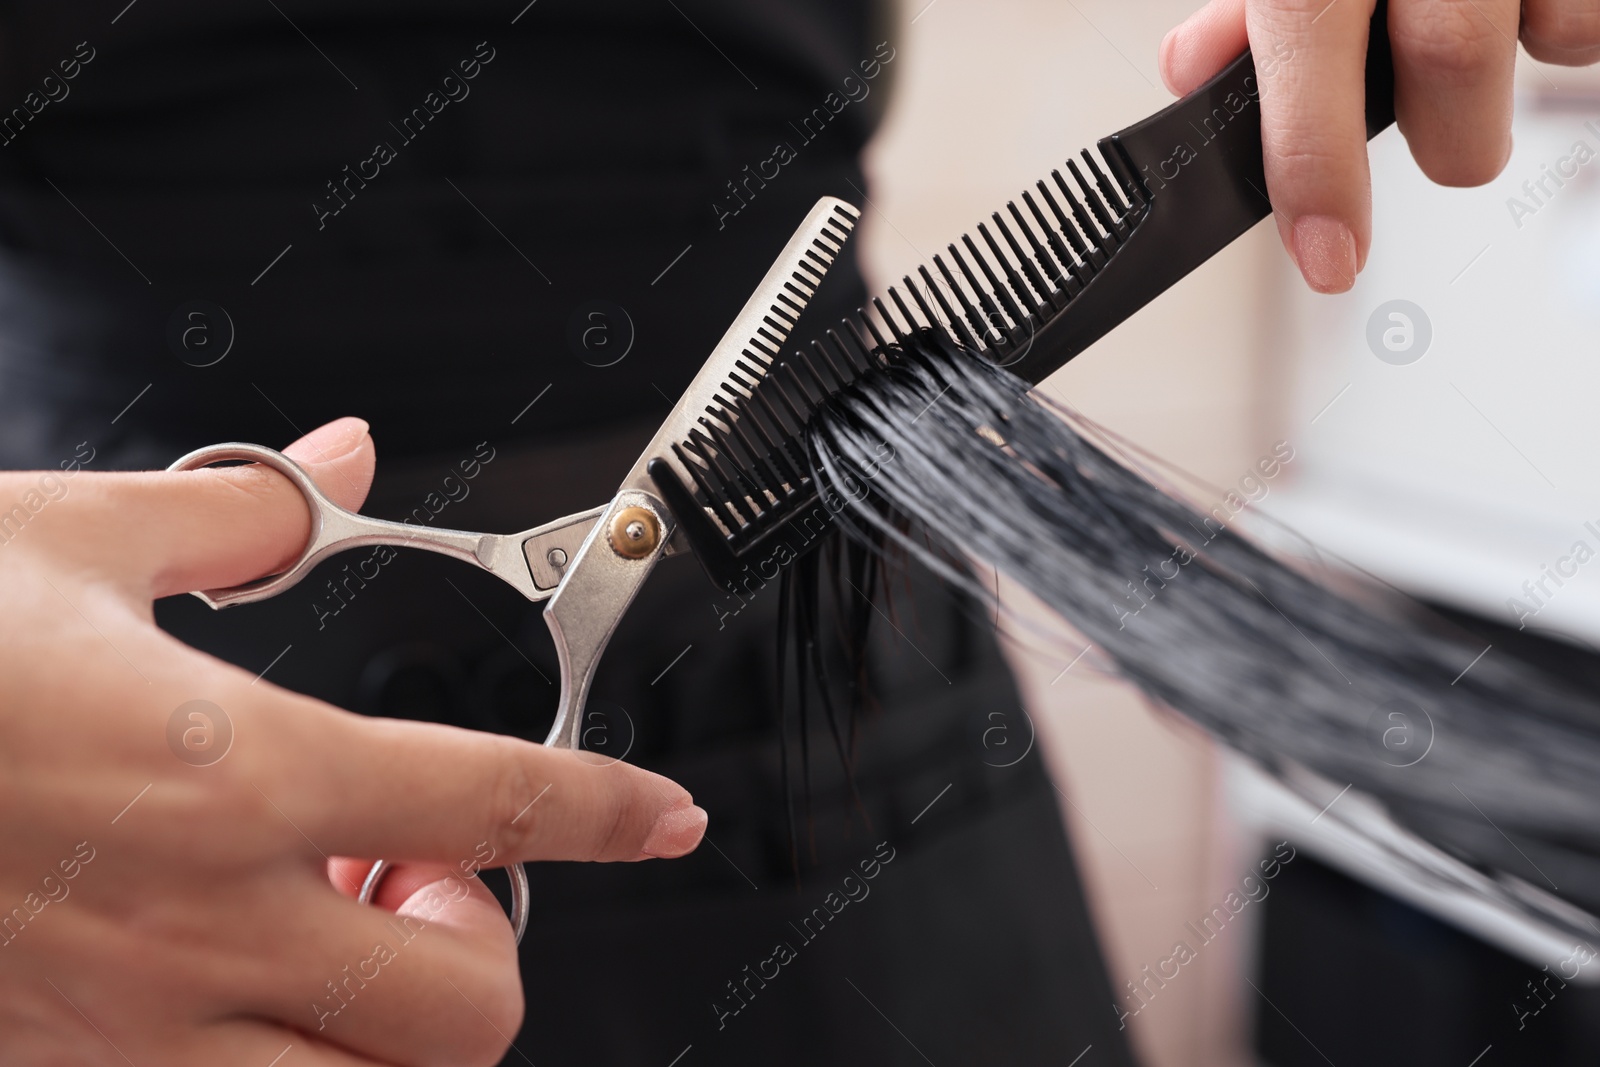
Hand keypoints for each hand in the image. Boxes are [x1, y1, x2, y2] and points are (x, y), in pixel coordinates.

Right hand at [0, 417, 706, 1066]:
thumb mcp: (69, 542)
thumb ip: (241, 515)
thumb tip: (337, 460)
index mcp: (236, 770)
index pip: (492, 803)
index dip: (608, 811)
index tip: (662, 817)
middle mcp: (202, 920)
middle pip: (465, 1012)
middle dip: (487, 949)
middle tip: (422, 875)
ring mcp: (128, 1025)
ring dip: (394, 1027)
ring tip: (335, 940)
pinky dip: (284, 1060)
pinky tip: (234, 978)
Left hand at [1160, 0, 1599, 292]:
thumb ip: (1248, 0)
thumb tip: (1194, 73)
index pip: (1309, 51)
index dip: (1315, 171)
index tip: (1328, 258)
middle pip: (1453, 62)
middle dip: (1448, 132)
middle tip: (1436, 115)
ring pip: (1557, 34)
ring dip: (1524, 58)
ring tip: (1491, 11)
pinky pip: (1594, 15)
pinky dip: (1570, 17)